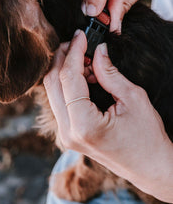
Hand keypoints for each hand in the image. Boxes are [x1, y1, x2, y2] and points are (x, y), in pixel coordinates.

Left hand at [43, 30, 172, 201]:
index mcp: (84, 125)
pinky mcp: (67, 133)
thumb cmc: (148, 138)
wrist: (150, 169)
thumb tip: (96, 49)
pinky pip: (59, 101)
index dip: (73, 51)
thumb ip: (109, 72)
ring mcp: (65, 134)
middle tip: (77, 42)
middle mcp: (67, 131)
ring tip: (82, 57)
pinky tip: (82, 74)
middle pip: (52, 83)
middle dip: (62, 57)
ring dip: (63, 70)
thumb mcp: (134, 99)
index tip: (80, 35)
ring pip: (52, 91)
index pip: (68, 78)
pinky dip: (66, 83)